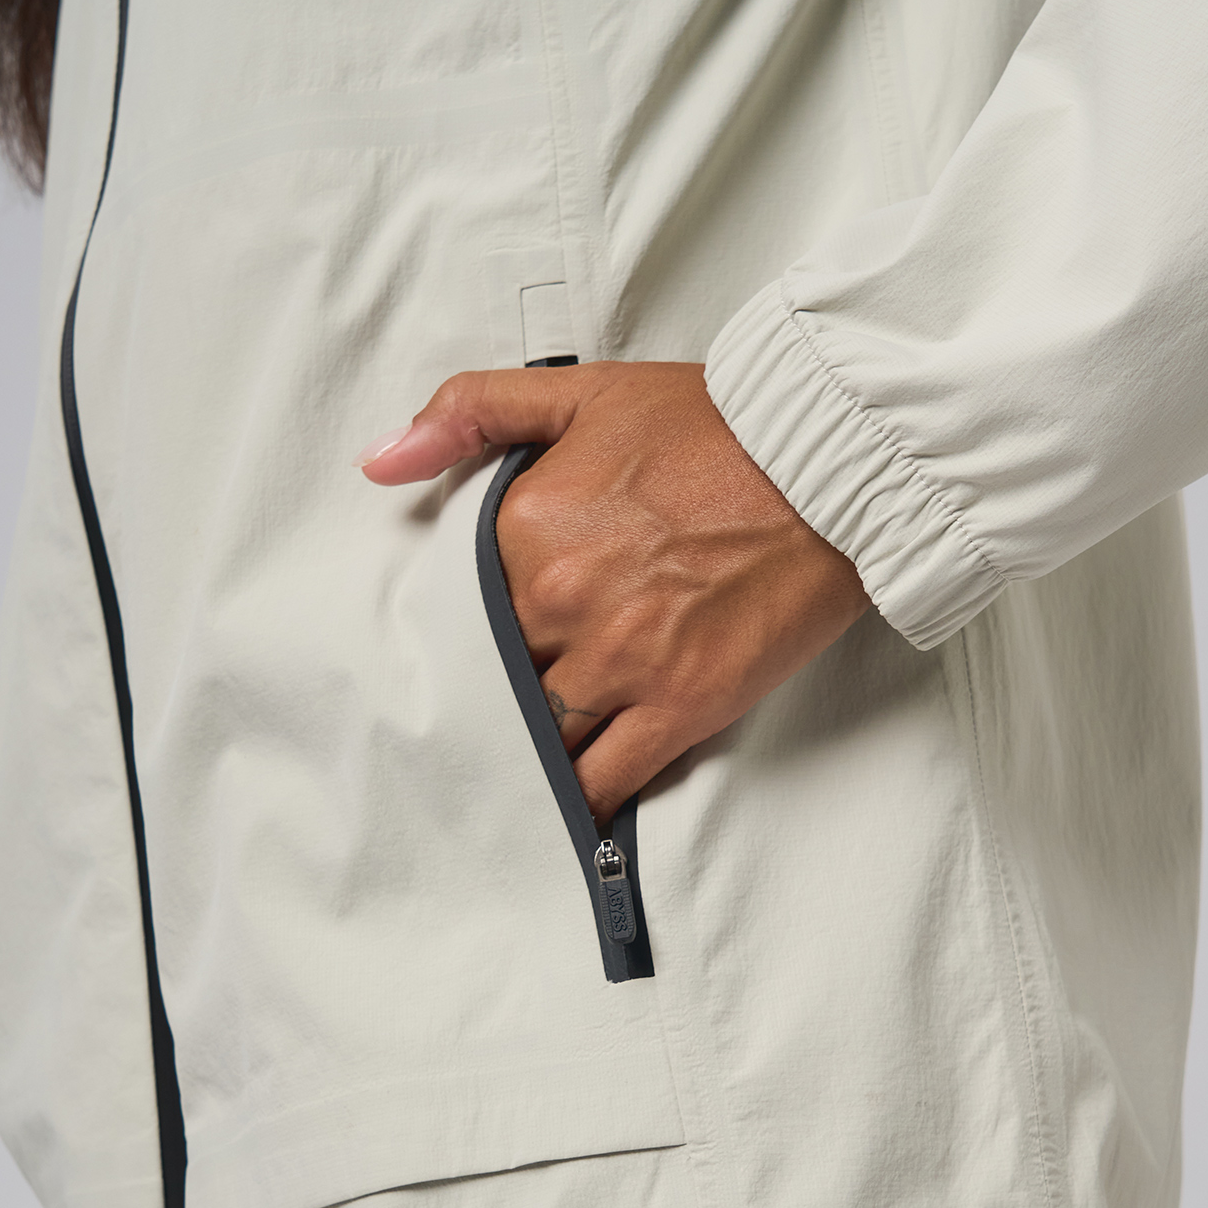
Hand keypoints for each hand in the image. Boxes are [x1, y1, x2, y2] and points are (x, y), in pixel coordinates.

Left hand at [358, 362, 868, 822]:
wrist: (828, 465)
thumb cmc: (711, 429)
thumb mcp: (578, 395)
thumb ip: (469, 413)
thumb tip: (380, 461)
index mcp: (525, 530)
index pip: (457, 612)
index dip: (459, 637)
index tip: (465, 652)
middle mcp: (561, 602)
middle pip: (495, 679)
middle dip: (491, 698)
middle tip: (483, 720)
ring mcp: (621, 662)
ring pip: (541, 738)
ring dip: (527, 756)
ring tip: (515, 774)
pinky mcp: (681, 706)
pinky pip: (607, 780)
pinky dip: (582, 802)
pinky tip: (567, 812)